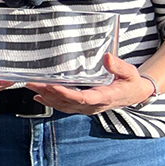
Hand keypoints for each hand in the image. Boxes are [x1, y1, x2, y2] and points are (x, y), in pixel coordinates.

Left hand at [28, 54, 153, 114]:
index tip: (51, 86)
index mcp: (104, 98)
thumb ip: (119, 66)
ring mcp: (87, 108)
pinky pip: (64, 106)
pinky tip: (38, 97)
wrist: (134, 95)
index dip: (65, 94)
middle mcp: (93, 106)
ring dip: (46, 97)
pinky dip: (50, 102)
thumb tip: (107, 57)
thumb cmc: (131, 82)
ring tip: (30, 87)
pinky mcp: (83, 106)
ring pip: (63, 105)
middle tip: (32, 83)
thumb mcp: (129, 73)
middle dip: (48, 93)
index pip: (82, 98)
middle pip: (67, 102)